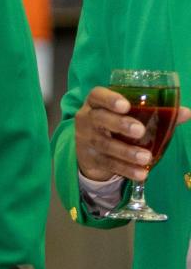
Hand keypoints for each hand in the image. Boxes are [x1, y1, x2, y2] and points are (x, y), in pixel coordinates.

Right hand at [75, 86, 190, 181]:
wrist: (88, 150)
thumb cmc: (113, 124)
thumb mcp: (127, 115)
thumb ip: (156, 113)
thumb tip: (186, 113)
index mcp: (96, 103)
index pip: (97, 96)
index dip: (110, 99)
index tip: (126, 105)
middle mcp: (88, 119)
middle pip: (99, 119)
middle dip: (119, 124)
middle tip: (140, 131)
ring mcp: (87, 140)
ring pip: (105, 144)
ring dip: (126, 152)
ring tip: (146, 157)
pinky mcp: (91, 159)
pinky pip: (108, 164)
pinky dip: (126, 170)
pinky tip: (141, 173)